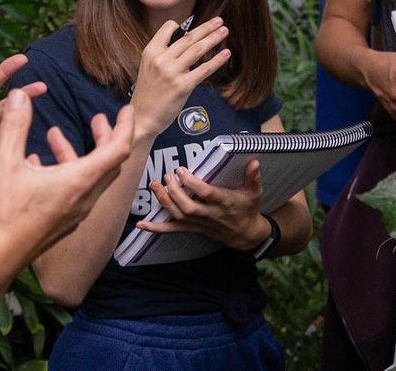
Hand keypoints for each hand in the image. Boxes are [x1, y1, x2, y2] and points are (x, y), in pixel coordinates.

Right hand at [0, 93, 134, 307]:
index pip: (118, 149)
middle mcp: (85, 198)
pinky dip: (66, 171)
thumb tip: (19, 95)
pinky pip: (75, 192)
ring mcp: (75, 213)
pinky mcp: (63, 223)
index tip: (127, 109)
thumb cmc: (3, 213)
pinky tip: (37, 162)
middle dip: (105, 137)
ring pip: (89, 177)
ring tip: (54, 134)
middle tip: (97, 118)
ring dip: (78, 153)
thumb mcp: (5, 162)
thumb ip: (15, 125)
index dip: (125, 126)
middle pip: (109, 163)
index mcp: (79, 181)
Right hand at [127, 18, 231, 137]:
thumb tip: (184, 43)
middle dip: (206, 27)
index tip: (196, 23)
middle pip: (188, 38)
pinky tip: (226, 54)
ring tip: (224, 31)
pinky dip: (217, 60)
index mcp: (150, 52)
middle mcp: (161, 59)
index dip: (183, 25)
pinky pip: (204, 69)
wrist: (143, 117)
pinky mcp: (183, 86)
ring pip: (197, 50)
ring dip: (214, 38)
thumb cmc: (148, 94)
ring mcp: (172, 72)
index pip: (168, 29)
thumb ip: (163, 54)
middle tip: (219, 20)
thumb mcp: (148, 67)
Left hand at [136, 160, 269, 250]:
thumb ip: (253, 177)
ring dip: (163, 202)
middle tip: (167, 176)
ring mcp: (199, 223)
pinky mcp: (192, 228)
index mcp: (224, 202)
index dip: (192, 183)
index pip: (206, 193)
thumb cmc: (248, 208)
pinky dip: (156, 228)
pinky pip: (172, 230)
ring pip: (178, 216)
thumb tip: (255, 162)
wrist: (245, 234)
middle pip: (188, 206)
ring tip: (154, 186)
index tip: (182, 170)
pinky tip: (141, 224)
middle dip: (174, 192)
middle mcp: (209, 214)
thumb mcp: (254, 192)